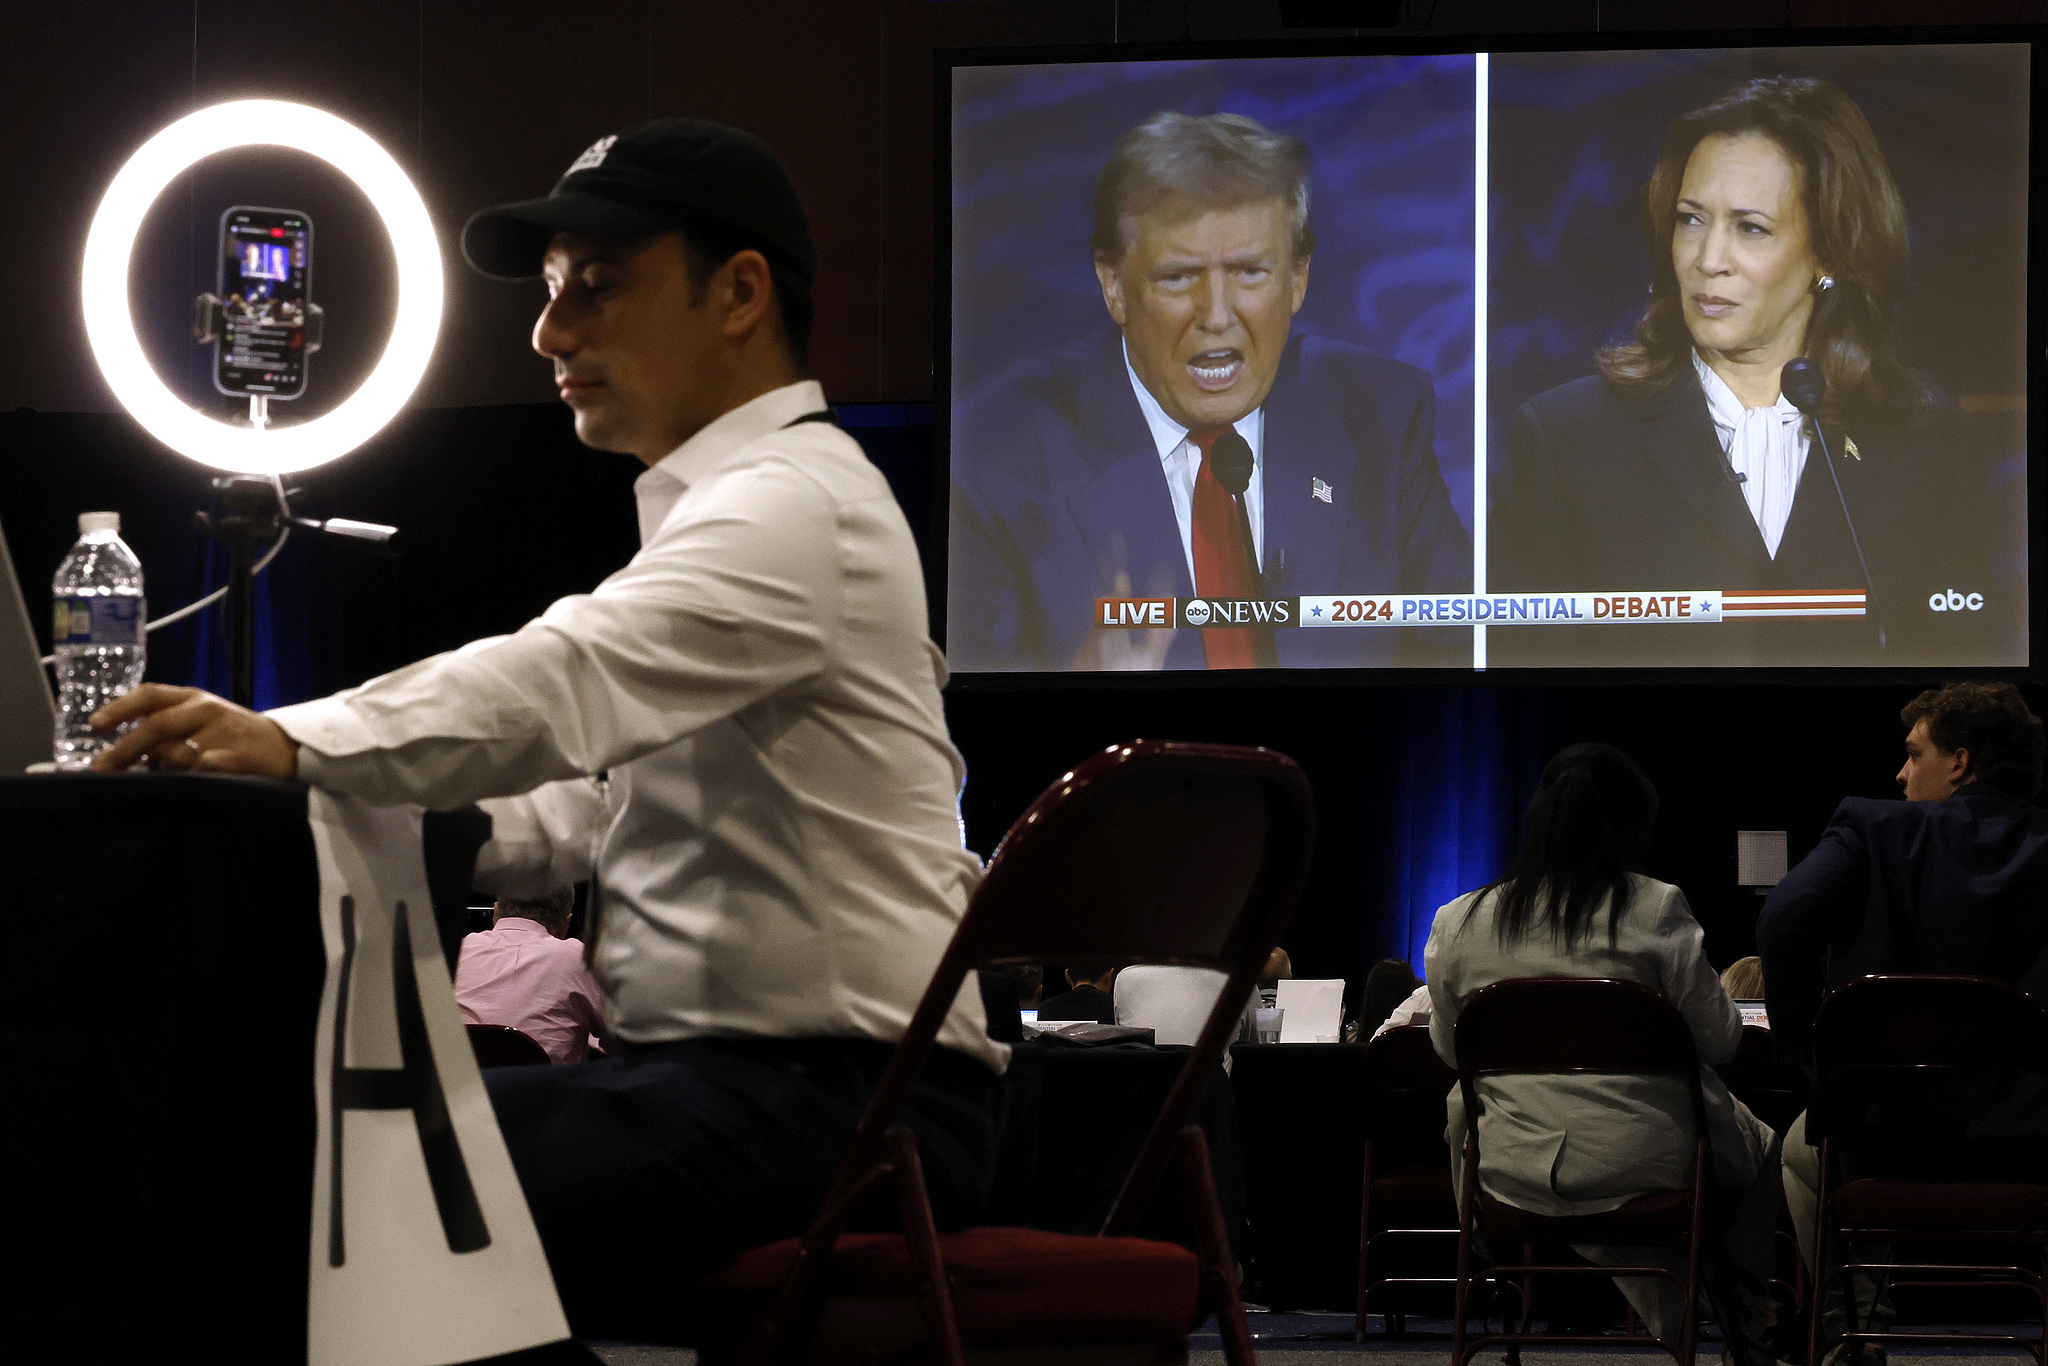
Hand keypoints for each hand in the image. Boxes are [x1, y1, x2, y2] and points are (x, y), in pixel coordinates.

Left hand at [89, 683, 298, 777]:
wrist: (286, 747)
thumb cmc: (235, 735)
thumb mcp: (203, 719)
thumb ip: (168, 728)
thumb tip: (126, 756)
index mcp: (194, 697)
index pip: (150, 695)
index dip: (119, 708)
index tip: (95, 725)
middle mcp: (207, 710)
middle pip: (155, 726)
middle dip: (124, 750)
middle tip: (102, 768)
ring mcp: (223, 733)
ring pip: (175, 753)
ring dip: (163, 769)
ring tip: (167, 778)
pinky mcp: (237, 757)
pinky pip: (200, 770)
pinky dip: (191, 779)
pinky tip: (194, 784)